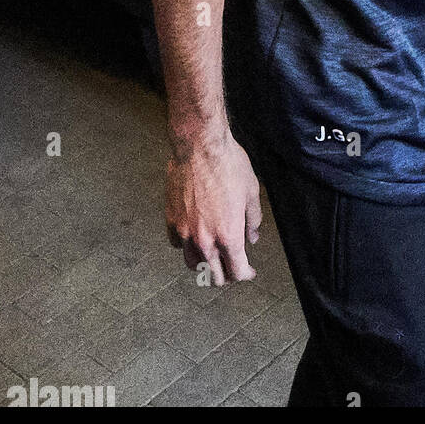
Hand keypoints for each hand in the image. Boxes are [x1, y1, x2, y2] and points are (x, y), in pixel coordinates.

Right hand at [165, 131, 261, 285]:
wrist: (200, 147)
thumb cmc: (228, 165)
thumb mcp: (251, 191)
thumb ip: (252, 219)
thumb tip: (252, 237)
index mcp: (228, 235)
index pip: (236, 270)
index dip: (245, 274)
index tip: (249, 272)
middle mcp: (205, 240)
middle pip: (213, 275)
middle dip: (226, 276)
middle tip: (232, 269)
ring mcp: (185, 232)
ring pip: (193, 264)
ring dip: (204, 266)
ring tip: (212, 260)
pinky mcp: (171, 220)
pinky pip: (177, 244)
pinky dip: (186, 247)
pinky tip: (193, 239)